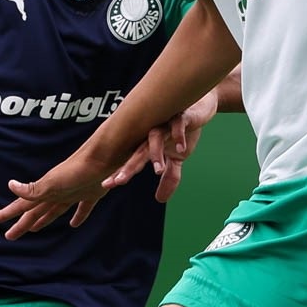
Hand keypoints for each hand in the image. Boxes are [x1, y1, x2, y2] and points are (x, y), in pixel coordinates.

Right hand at [0, 150, 120, 239]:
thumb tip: (10, 185)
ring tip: (35, 228)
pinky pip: (81, 209)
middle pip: (35, 212)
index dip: (5, 214)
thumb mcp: (53, 182)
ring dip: (44, 220)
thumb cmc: (78, 170)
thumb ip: (33, 188)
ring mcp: (73, 193)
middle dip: (21, 224)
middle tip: (9, 235)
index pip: (21, 206)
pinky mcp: (90, 194)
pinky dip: (78, 217)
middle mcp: (56, 193)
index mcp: (45, 192)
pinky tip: (75, 224)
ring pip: (54, 210)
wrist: (104, 156)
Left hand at [103, 88, 219, 202]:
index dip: (120, 172)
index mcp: (149, 144)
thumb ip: (168, 177)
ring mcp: (166, 124)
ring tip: (157, 170)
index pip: (133, 161)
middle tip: (119, 181)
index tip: (106, 185)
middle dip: (129, 166)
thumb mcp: (177, 158)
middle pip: (138, 151)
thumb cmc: (182, 130)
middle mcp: (153, 134)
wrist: (200, 106)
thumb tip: (160, 199)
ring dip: (155, 153)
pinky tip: (180, 147)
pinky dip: (178, 135)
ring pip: (155, 137)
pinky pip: (177, 124)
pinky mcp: (181, 115)